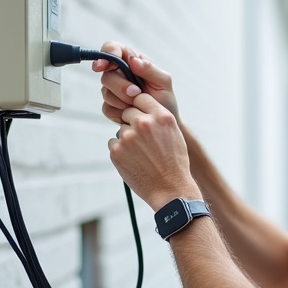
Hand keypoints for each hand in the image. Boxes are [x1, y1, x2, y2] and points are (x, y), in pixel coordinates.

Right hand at [91, 41, 179, 124]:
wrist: (163, 124)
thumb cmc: (165, 100)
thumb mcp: (163, 82)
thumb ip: (149, 68)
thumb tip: (133, 60)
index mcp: (131, 61)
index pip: (112, 49)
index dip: (105, 55)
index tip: (103, 65)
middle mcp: (119, 74)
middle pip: (106, 74)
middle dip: (120, 85)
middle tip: (136, 93)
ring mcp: (113, 91)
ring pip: (105, 92)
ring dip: (122, 100)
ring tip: (138, 104)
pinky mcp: (110, 107)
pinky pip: (107, 108)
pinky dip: (120, 111)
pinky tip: (132, 112)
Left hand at [108, 93, 199, 210]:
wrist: (171, 190)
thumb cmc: (174, 164)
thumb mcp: (174, 134)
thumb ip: (159, 118)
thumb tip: (143, 108)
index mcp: (161, 117)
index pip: (141, 98)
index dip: (140, 107)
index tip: (141, 114)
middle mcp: (144, 123)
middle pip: (128, 112)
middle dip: (132, 123)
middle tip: (142, 141)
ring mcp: (128, 137)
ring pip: (121, 129)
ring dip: (126, 139)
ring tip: (141, 155)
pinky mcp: (117, 151)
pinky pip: (113, 143)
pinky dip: (120, 151)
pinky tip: (134, 161)